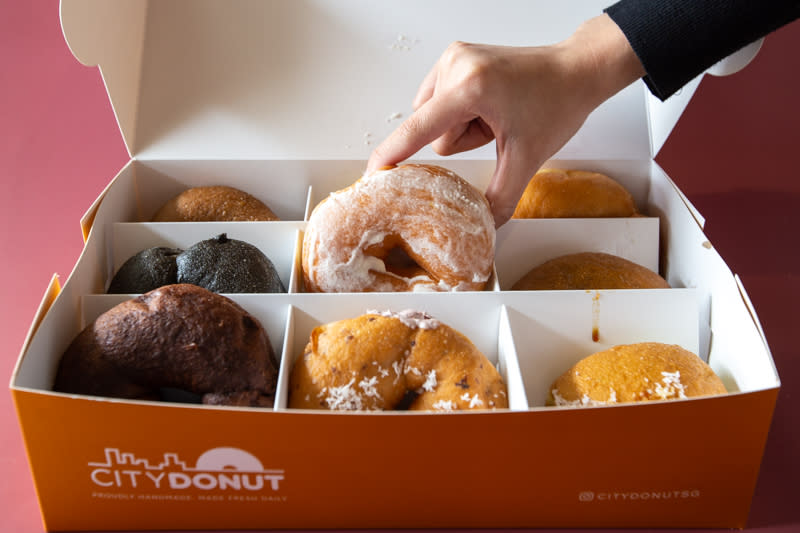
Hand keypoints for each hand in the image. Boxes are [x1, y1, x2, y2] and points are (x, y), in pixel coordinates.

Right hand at [366, 14, 644, 226]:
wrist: (577, 70)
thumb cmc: (558, 101)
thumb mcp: (528, 158)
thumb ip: (501, 198)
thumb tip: (484, 226)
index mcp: (471, 87)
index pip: (419, 128)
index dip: (392, 154)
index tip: (372, 173)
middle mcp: (456, 66)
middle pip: (433, 130)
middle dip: (462, 140)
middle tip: (497, 129)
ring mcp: (454, 58)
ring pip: (436, 117)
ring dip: (463, 127)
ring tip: (495, 116)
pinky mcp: (456, 57)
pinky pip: (441, 101)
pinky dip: (461, 112)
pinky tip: (488, 107)